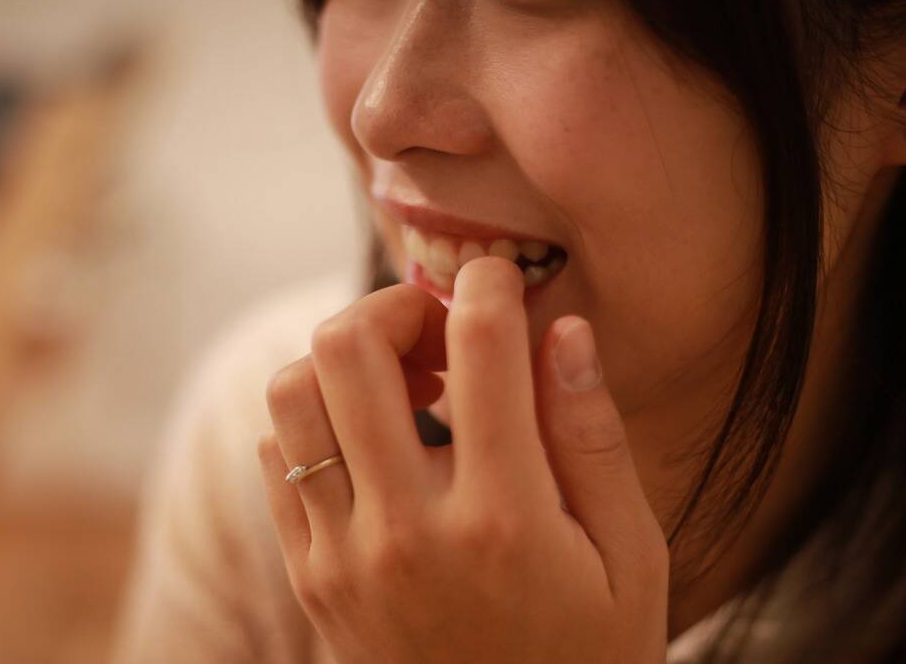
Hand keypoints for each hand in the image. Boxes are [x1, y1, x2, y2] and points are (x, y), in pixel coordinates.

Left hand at [258, 257, 667, 663]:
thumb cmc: (585, 655)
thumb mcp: (630, 558)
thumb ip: (594, 439)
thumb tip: (564, 330)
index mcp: (505, 517)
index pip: (480, 348)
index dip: (490, 283)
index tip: (501, 279)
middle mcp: (407, 529)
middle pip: (350, 349)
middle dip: (396, 306)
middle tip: (440, 331)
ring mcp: (344, 555)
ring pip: (293, 394)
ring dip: (345, 362)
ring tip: (403, 385)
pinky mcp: (310, 576)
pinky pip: (275, 458)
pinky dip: (315, 423)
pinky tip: (372, 444)